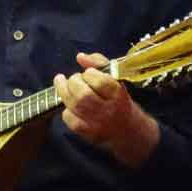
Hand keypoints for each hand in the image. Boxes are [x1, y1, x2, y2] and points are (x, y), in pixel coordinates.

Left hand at [53, 52, 159, 167]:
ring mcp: (97, 124)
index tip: (88, 72)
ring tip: (63, 84)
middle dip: (73, 82)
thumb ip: (99, 63)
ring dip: (64, 91)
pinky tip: (69, 104)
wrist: (128, 131)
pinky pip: (69, 119)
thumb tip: (80, 56)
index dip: (89, 73)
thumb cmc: (119, 100)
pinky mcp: (87, 133)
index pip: (101, 82)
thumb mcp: (116, 80)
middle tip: (74, 79)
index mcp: (119, 95)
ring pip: (74, 106)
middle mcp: (109, 111)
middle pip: (83, 95)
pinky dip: (66, 109)